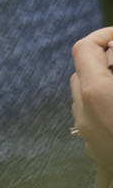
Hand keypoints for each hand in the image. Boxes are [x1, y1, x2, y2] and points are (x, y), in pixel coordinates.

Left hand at [73, 26, 112, 170]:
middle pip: (81, 71)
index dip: (103, 35)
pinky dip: (106, 107)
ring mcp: (87, 135)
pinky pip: (93, 119)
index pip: (84, 48)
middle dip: (105, 62)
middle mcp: (84, 113)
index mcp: (96, 92)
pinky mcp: (95, 152)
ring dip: (104, 84)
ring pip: (86, 97)